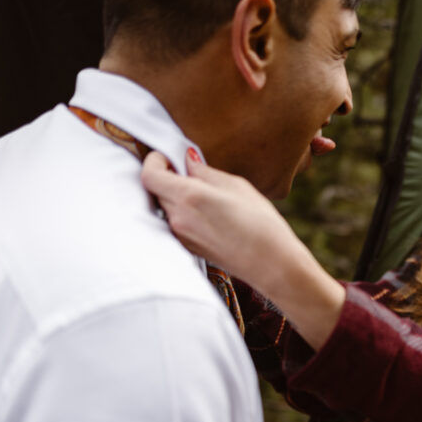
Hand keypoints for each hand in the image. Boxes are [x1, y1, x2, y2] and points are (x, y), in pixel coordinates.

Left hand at [141, 150, 344, 349]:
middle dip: (169, 177)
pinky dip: (185, 213)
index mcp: (189, 196)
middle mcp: (179, 217)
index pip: (150, 175)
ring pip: (166, 207)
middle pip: (156, 190)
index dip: (155, 161)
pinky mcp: (187, 248)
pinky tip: (211, 214)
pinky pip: (177, 223)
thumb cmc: (261, 224)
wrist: (271, 264)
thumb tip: (188, 161)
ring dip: (177, 197)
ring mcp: (181, 235)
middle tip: (191, 172)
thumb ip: (206, 172)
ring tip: (206, 195)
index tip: (169, 157)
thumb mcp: (237, 186)